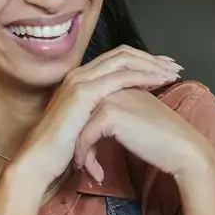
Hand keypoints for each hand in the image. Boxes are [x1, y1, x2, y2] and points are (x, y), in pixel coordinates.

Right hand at [8, 46, 180, 188]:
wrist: (40, 160)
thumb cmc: (61, 148)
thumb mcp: (85, 123)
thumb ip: (100, 112)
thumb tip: (122, 112)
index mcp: (80, 79)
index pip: (116, 59)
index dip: (142, 61)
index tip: (163, 68)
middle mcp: (79, 73)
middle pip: (122, 54)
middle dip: (151, 58)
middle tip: (174, 66)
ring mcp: (80, 80)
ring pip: (124, 61)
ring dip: (151, 65)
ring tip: (172, 72)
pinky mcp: (84, 92)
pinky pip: (120, 77)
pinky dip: (143, 76)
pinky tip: (159, 81)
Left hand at [74, 88, 214, 183]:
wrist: (183, 149)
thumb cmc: (164, 139)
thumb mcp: (138, 118)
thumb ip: (119, 113)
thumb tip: (97, 127)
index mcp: (122, 84)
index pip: (90, 104)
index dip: (84, 130)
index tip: (86, 153)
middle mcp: (114, 86)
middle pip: (81, 114)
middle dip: (78, 141)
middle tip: (81, 164)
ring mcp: (110, 98)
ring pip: (80, 126)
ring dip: (82, 152)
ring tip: (87, 170)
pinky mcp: (110, 115)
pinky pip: (86, 137)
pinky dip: (87, 157)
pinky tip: (96, 173)